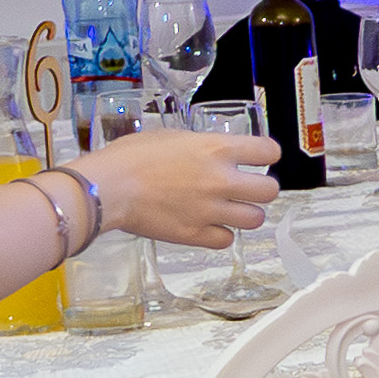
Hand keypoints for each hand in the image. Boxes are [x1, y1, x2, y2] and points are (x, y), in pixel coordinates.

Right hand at [71, 128, 282, 246]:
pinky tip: (208, 226)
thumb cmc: (130, 157)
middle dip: (262, 189)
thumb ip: (201, 147)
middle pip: (270, 190)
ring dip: (245, 214)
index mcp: (217, 149)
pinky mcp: (196, 234)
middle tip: (248, 189)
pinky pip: (226, 240)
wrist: (109, 186)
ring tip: (230, 210)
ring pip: (255, 219)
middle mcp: (221, 180)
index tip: (262, 159)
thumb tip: (211, 153)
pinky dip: (220, 234)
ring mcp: (211, 210)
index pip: (269, 151)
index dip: (267, 155)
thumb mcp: (173, 137)